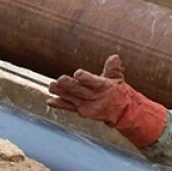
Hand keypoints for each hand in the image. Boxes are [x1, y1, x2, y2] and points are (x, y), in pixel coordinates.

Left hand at [47, 54, 166, 146]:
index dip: (86, 78)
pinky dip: (59, 104)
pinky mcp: (81, 111)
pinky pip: (69, 107)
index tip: (78, 73)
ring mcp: (87, 105)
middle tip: (59, 80)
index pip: (94, 82)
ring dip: (60, 93)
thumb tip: (114, 57)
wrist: (121, 113)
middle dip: (69, 85)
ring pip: (72, 98)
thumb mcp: (117, 78)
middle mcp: (94, 97)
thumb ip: (113, 68)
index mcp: (104, 87)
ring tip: (51, 87)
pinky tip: (50, 101)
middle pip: (80, 90)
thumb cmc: (118, 92)